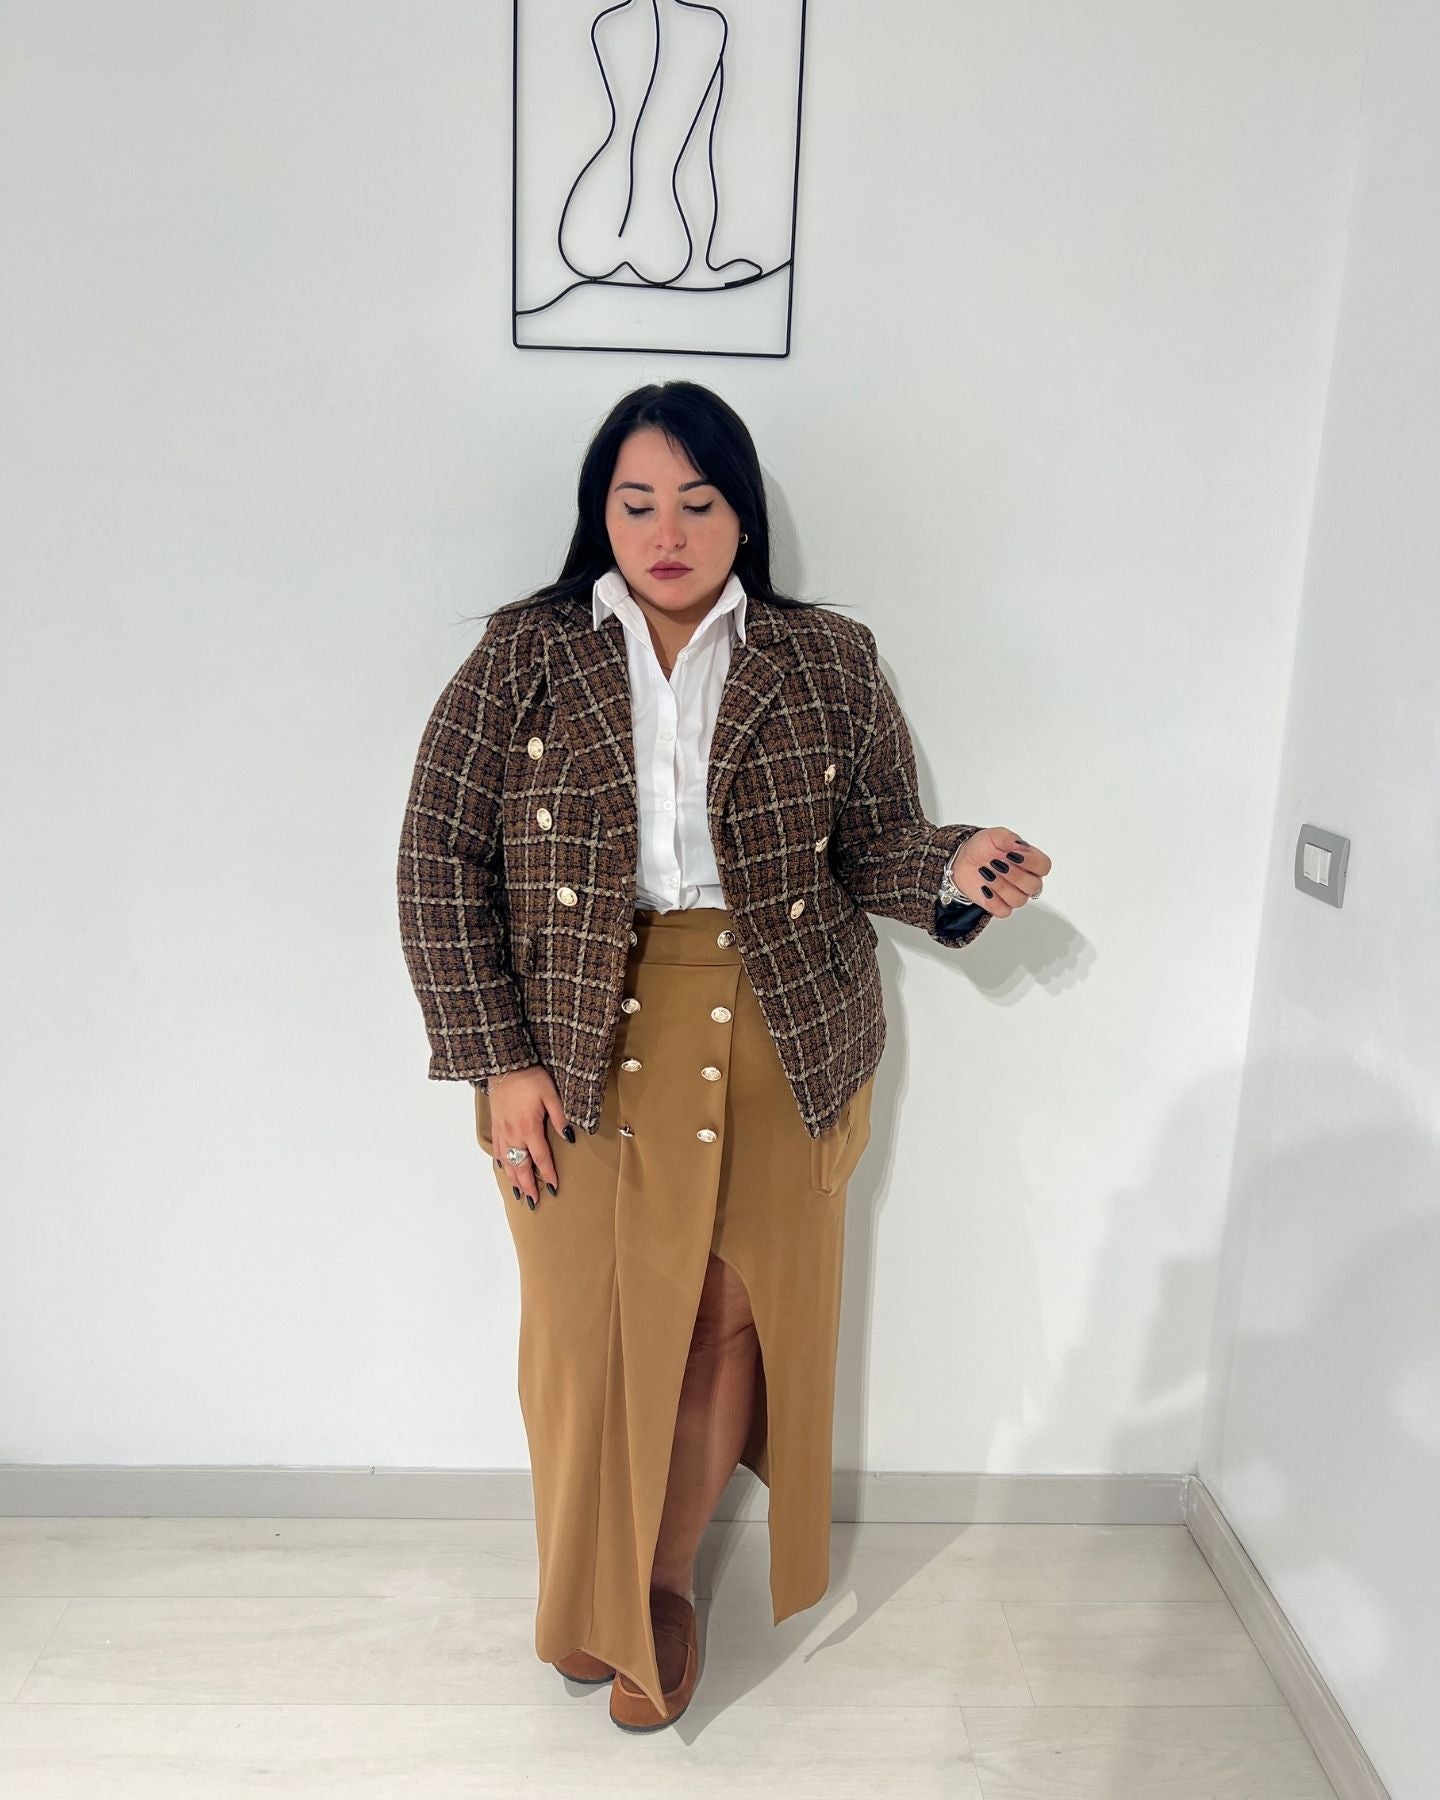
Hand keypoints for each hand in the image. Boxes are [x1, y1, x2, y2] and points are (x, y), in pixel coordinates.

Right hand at [488, 1064, 569, 1207]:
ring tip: (519, 1193)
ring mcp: (503, 1131)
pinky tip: (505, 1169)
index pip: (541, 1159)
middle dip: (528, 1186)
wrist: (505, 1066)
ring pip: (507, 1162)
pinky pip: (498, 1151)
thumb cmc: (531, 1078)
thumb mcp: (551, 1095)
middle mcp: (514, 1135)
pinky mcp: (496, 1125)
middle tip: (533, 1201)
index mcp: (529, 1129)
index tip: (554, 1188)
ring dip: (514, 1179)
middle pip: (521, 1167)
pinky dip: (502, 1164)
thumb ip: (560, 1117)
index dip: (548, 1175)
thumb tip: (569, 1137)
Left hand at [949, 828, 1049, 917]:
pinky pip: (1004, 911)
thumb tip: (1019, 845)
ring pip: (1019, 900)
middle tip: (996, 864)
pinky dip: (993, 901)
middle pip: (1033, 886)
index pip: (1044, 866)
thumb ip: (1008, 838)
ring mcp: (1014, 894)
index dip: (1031, 862)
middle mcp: (1026, 880)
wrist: (963, 859)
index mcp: (1030, 861)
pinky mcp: (1001, 906)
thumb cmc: (983, 847)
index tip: (1013, 855)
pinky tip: (984, 888)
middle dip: (1014, 875)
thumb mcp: (995, 835)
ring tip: (986, 873)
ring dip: (1001, 887)